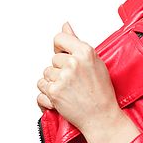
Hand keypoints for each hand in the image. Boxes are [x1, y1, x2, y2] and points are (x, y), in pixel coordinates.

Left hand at [36, 22, 121, 138]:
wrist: (102, 116)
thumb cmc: (101, 91)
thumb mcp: (95, 61)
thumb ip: (76, 42)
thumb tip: (65, 26)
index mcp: (85, 52)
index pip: (59, 39)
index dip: (61, 49)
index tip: (66, 57)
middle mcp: (73, 63)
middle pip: (53, 60)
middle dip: (60, 70)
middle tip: (75, 81)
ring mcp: (62, 78)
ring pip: (45, 75)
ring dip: (53, 83)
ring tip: (69, 90)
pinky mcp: (53, 93)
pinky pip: (41, 90)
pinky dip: (48, 97)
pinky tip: (62, 98)